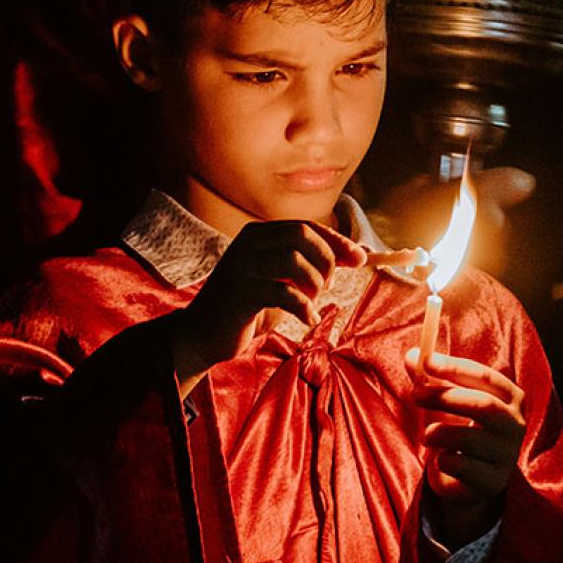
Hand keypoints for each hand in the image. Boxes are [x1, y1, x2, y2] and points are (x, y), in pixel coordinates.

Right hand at [171, 221, 365, 396]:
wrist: (202, 335)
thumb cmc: (247, 309)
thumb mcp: (280, 282)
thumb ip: (309, 266)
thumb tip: (359, 254)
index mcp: (257, 235)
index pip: (306, 226)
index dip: (337, 241)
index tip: (361, 259)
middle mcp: (247, 243)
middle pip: (303, 236)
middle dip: (327, 260)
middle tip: (326, 287)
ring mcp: (241, 266)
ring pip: (295, 260)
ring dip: (314, 283)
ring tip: (311, 302)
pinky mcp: (240, 293)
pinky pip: (284, 293)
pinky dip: (304, 308)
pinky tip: (307, 319)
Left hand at [405, 347, 525, 545]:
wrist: (469, 481)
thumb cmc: (461, 430)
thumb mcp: (447, 401)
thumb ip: (430, 379)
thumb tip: (411, 356)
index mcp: (510, 398)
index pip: (486, 377)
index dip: (455, 368)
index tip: (426, 361)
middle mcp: (515, 424)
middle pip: (483, 405)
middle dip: (446, 397)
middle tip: (415, 394)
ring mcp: (506, 454)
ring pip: (472, 437)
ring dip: (441, 431)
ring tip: (426, 435)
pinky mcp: (493, 481)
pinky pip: (464, 466)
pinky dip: (445, 459)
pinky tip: (439, 459)